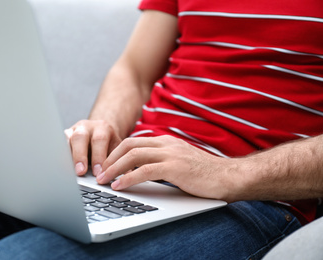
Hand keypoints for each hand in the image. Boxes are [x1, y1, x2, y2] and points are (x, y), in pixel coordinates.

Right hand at [65, 120, 121, 176]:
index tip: (98, 173)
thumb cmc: (109, 144)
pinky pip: (59, 146)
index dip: (98, 157)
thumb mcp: (117, 148)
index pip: (99, 140)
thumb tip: (124, 177)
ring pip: (66, 141)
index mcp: (102, 128)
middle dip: (80, 156)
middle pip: (80, 138)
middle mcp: (86, 127)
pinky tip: (61, 168)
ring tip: (68, 173)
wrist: (100, 131)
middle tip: (80, 172)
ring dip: (67, 158)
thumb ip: (118, 160)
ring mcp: (73, 131)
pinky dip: (61, 157)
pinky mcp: (64, 137)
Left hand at [96, 135, 238, 201]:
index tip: (106, 165)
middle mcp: (166, 144)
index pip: (134, 142)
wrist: (229, 176)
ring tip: (104, 180)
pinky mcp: (175, 168)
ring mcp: (171, 154)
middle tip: (99, 173)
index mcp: (166, 142)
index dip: (116, 153)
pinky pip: (145, 171)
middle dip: (110, 158)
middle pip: (129, 145)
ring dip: (114, 168)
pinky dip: (128, 178)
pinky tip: (120, 186)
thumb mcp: (179, 163)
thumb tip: (141, 171)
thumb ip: (162, 162)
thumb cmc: (205, 173)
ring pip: (133, 156)